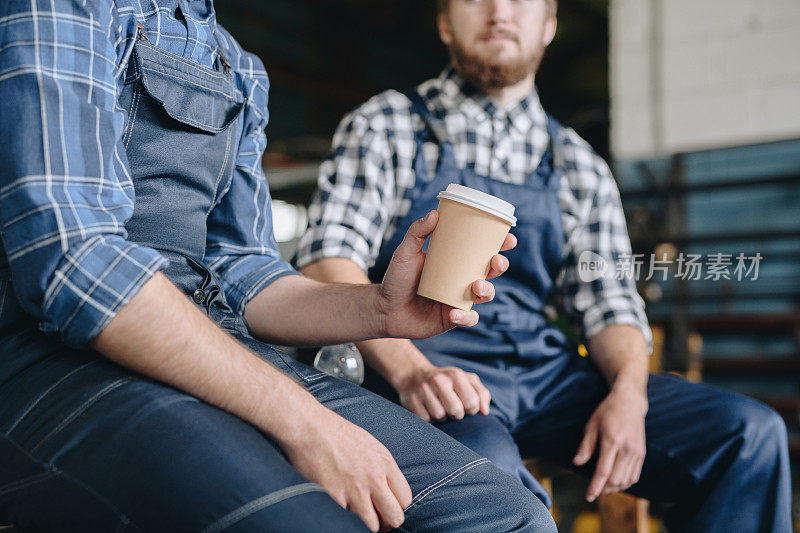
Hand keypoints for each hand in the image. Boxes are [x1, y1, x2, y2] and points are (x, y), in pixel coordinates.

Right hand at [283, 406, 412, 531]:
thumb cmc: (337, 433)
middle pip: (395, 518)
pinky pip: (348, 522)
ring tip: (358, 517)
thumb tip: (389, 490)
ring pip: (373, 526)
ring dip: (367, 525)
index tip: (386, 507)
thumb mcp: (369, 444)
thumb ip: (382, 467)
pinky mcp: (335, 499)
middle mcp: (374, 478)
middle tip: (376, 518)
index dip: (397, 507)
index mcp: (385, 463)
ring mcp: (355, 490)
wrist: (309, 428)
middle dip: (387, 522)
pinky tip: (341, 509)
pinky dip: (346, 520)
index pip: (406, 499)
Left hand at [378, 210, 515, 338]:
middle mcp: (461, 280)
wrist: (383, 309)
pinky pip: (468, 319)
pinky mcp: (452, 318)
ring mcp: (459, 299)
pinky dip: (465, 317)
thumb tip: (434, 214)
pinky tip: (454, 313)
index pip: (482, 251)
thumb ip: (417, 233)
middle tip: (495, 262)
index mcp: (455, 261)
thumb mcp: (405, 252)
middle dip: (500, 266)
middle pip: (491, 272)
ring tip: (476, 286)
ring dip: (487, 290)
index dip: (499, 245)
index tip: (508, 238)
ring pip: (485, 295)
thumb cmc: (396, 279)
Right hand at [396, 363, 490, 421]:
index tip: (465, 406)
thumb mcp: (466, 380)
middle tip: (452, 409)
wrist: (414, 376)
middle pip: (455, 411)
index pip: (472, 402)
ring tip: (439, 408)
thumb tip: (485, 412)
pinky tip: (428, 410)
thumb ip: (481, 393)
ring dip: (442, 418)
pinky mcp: (411, 400)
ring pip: (439, 416)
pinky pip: (425, 420)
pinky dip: (429, 419)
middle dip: (456, 415)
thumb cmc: (446, 382)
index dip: (471, 409)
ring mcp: (423, 390)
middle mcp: (439, 380)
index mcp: (455, 375)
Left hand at [573, 386, 646, 501]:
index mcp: (612, 441)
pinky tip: (616, 483)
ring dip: (614, 489)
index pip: (603, 472)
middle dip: (604, 490)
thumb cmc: (607, 412)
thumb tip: (576, 463)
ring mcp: (636, 452)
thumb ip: (585, 446)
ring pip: (626, 481)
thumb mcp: (591, 425)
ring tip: (603, 489)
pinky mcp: (642, 454)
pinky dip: (625, 483)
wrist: (630, 402)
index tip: (588, 496)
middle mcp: (626, 449)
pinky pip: (634, 476)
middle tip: (594, 492)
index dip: (595, 487)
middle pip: (616, 480)